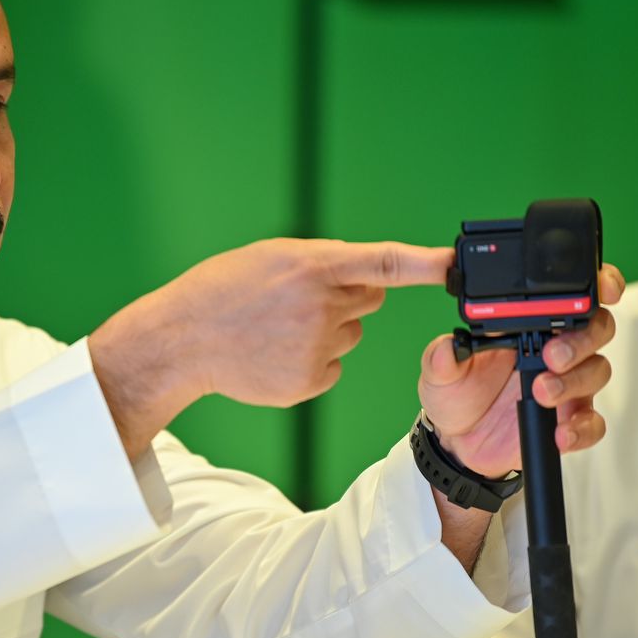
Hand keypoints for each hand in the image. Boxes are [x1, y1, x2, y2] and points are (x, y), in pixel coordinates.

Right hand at [90, 238, 452, 457]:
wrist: (182, 341)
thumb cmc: (222, 292)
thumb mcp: (270, 257)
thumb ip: (323, 262)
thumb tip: (366, 277)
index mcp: (312, 265)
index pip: (384, 263)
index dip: (426, 264)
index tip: (455, 265)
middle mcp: (321, 305)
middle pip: (370, 300)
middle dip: (347, 297)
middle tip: (299, 300)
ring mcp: (317, 346)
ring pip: (349, 335)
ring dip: (326, 330)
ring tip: (276, 329)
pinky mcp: (310, 380)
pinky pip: (333, 367)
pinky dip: (311, 362)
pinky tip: (275, 354)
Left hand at [417, 264, 624, 477]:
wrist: (458, 441)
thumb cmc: (456, 395)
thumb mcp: (440, 372)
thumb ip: (442, 357)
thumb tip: (446, 346)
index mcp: (530, 325)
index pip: (574, 295)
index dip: (599, 285)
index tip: (602, 289)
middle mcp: (556, 349)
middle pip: (597, 328)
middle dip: (581, 338)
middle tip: (552, 355)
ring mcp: (567, 383)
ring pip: (597, 370)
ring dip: (575, 380)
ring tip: (542, 391)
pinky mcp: (569, 418)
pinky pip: (592, 421)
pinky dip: (583, 427)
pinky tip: (562, 432)